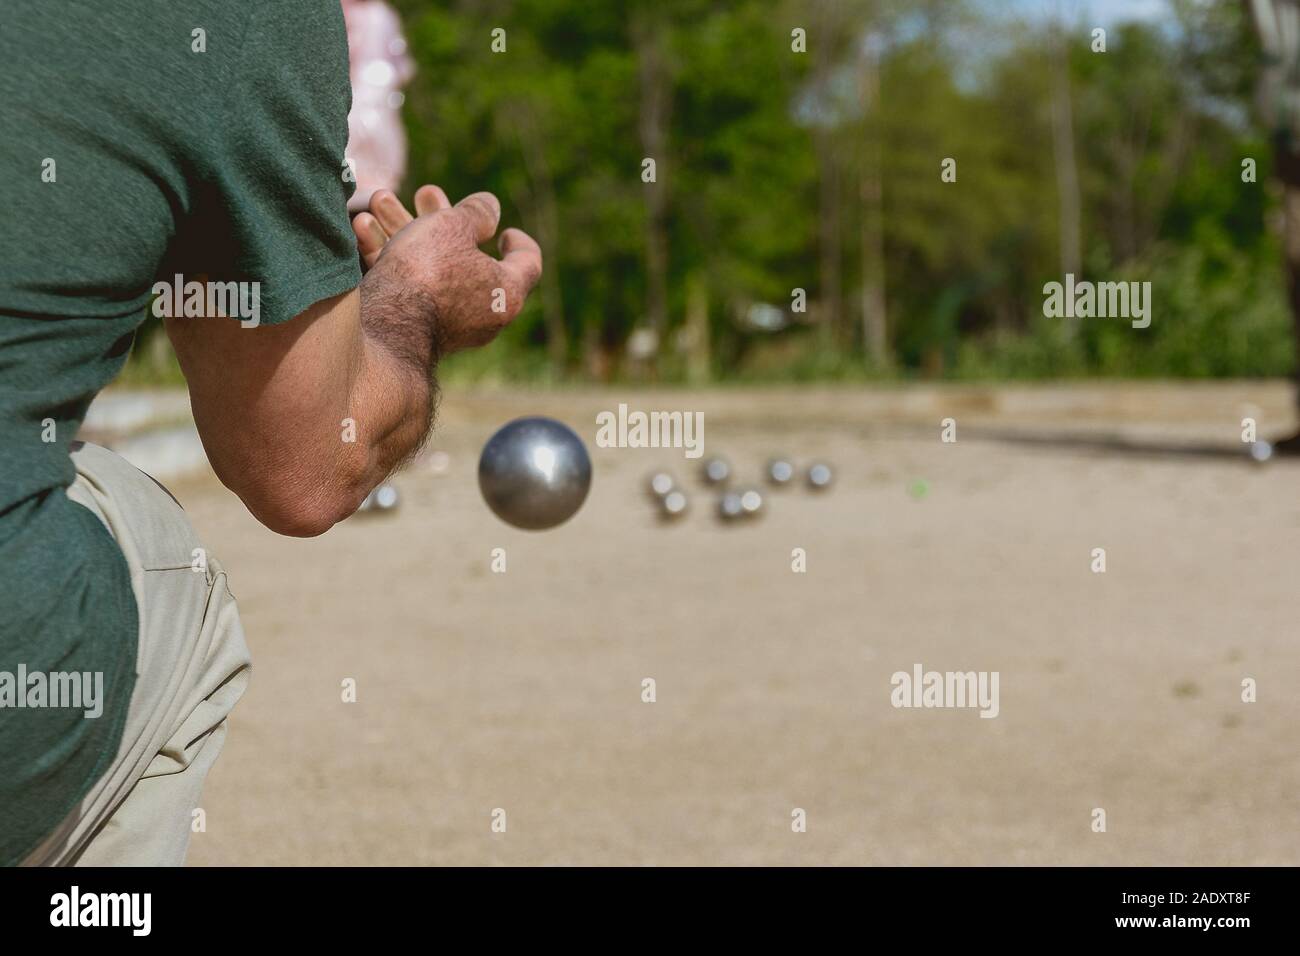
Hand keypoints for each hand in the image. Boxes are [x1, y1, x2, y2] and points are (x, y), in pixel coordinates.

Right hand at [352, 186, 541, 356]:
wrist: (382, 327)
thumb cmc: (428, 273)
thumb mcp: (453, 227)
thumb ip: (475, 213)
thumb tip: (490, 208)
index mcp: (507, 293)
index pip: (527, 263)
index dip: (519, 243)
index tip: (506, 232)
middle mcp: (482, 315)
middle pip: (466, 257)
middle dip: (440, 218)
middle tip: (425, 193)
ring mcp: (447, 325)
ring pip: (429, 267)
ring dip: (404, 229)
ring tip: (379, 200)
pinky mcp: (412, 328)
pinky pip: (406, 286)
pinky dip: (389, 256)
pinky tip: (362, 228)